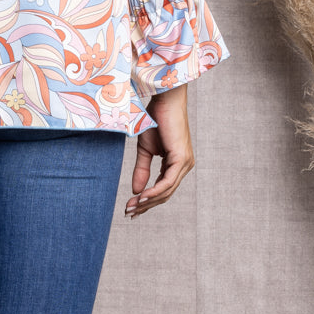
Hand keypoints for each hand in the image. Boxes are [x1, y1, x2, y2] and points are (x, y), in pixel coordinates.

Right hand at [124, 82, 193, 218]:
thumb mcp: (145, 150)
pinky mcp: (181, 159)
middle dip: (146, 205)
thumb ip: (142, 170)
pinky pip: (167, 182)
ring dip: (148, 201)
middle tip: (128, 213)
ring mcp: (185, 164)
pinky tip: (142, 197)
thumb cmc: (155, 120)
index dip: (147, 201)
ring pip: (166, 191)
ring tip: (132, 207)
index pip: (163, 189)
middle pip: (165, 194)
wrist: (163, 101)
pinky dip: (154, 191)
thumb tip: (136, 192)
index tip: (130, 208)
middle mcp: (184, 166)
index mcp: (177, 164)